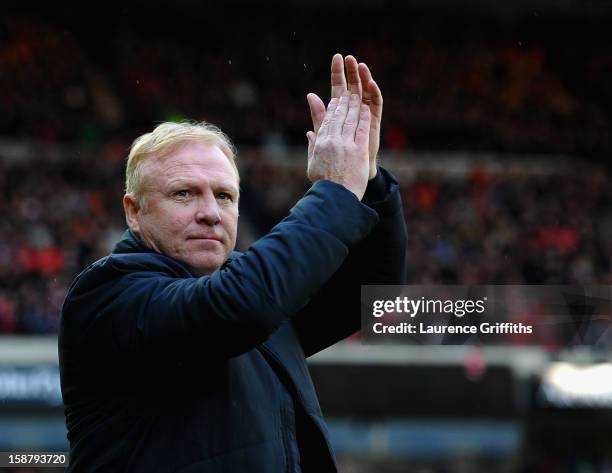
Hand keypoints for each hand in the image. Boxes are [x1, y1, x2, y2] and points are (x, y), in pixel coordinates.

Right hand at [306, 91, 370, 199]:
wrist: (336, 196)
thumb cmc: (324, 183)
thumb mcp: (312, 164)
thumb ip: (312, 146)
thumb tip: (309, 133)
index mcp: (321, 144)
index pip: (327, 121)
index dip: (332, 109)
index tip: (335, 101)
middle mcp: (333, 141)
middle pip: (339, 117)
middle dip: (343, 103)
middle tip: (347, 93)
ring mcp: (346, 145)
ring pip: (350, 120)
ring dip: (354, 106)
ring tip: (356, 97)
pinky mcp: (359, 150)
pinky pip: (362, 129)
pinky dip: (364, 118)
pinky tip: (366, 109)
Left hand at [307, 54, 382, 179]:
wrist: (348, 176)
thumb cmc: (336, 157)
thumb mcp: (324, 133)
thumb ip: (319, 115)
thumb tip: (310, 95)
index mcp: (340, 113)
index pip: (338, 88)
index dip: (338, 74)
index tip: (337, 58)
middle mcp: (354, 113)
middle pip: (352, 87)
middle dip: (351, 72)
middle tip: (349, 57)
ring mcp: (365, 117)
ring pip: (365, 93)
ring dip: (363, 78)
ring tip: (360, 64)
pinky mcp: (374, 124)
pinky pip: (376, 106)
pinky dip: (375, 93)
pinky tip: (371, 83)